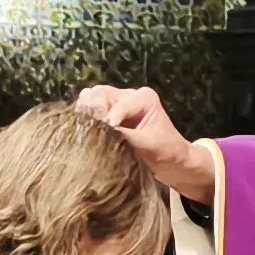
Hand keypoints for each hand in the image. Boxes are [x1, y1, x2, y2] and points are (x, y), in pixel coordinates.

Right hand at [72, 85, 217, 203]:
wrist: (171, 161)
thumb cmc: (166, 151)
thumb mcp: (149, 145)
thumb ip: (126, 136)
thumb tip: (103, 132)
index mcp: (144, 98)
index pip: (120, 105)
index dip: (110, 118)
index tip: (106, 132)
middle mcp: (128, 95)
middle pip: (100, 93)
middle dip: (93, 109)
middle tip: (90, 128)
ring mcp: (116, 103)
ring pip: (91, 98)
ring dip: (86, 112)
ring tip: (85, 128)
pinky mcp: (107, 114)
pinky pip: (89, 110)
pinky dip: (84, 118)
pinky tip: (83, 131)